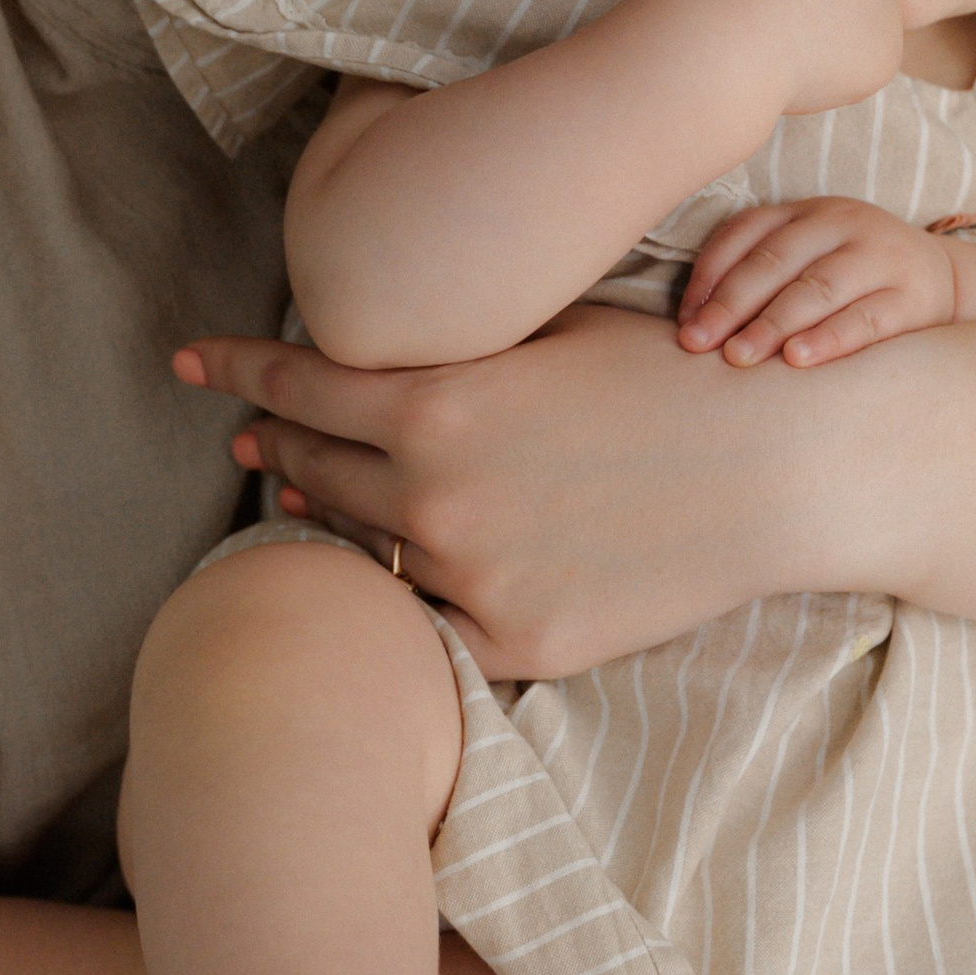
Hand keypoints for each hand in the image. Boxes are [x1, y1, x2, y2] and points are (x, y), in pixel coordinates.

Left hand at [172, 304, 852, 679]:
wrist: (782, 464)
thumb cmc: (676, 371)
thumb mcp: (550, 330)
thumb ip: (454, 348)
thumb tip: (381, 349)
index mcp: (436, 403)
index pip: (296, 385)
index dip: (238, 369)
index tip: (193, 360)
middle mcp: (435, 497)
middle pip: (314, 470)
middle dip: (277, 444)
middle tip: (251, 435)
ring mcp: (472, 580)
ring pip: (367, 550)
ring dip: (331, 518)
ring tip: (305, 498)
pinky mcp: (517, 644)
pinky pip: (429, 624)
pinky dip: (408, 593)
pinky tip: (389, 576)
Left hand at [679, 198, 961, 366]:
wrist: (945, 279)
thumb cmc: (855, 274)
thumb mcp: (812, 252)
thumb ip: (762, 269)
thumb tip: (694, 319)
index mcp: (809, 211)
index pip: (748, 232)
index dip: (710, 274)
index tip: (685, 320)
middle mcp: (844, 224)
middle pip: (776, 261)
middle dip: (731, 305)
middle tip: (698, 344)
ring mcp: (880, 258)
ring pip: (817, 288)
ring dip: (772, 324)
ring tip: (738, 356)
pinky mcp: (912, 297)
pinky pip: (865, 319)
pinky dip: (828, 339)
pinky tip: (797, 358)